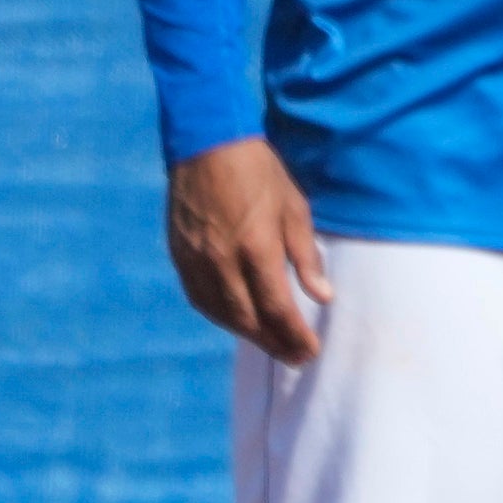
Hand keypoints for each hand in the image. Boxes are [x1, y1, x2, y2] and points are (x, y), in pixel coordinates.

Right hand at [165, 138, 330, 362]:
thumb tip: (323, 296)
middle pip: (247, 318)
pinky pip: (199, 297)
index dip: (294, 335)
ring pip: (220, 312)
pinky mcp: (179, 254)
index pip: (277, 308)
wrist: (207, 145)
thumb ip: (307, 257)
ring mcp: (196, 259)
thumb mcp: (295, 209)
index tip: (311, 351)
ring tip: (272, 344)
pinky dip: (220, 315)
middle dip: (274, 343)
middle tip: (296, 358)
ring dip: (247, 334)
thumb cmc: (260, 173)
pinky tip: (237, 321)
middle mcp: (222, 260)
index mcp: (256, 248)